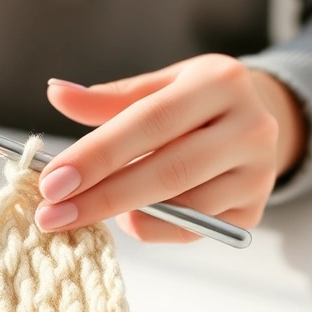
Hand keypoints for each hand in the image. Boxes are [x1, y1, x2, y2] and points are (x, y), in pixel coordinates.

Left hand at [38, 54, 305, 242]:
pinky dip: (152, 227)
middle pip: (168, 171)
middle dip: (102, 197)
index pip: (150, 122)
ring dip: (126, 214)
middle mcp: (251, 127)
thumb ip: (108, 99)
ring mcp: (259, 174)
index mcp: (222, 81)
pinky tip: (131, 216)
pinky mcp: (254, 212)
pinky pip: (192, 230)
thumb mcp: (158, 88)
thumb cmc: (194, 104)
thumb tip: (56, 92)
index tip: (52, 180)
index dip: (98, 154)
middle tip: (52, 216)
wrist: (257, 123)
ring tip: (87, 210)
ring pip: (182, 207)